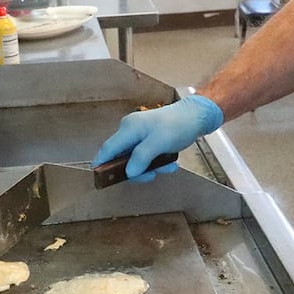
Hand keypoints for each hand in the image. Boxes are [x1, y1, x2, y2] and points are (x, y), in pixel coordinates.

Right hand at [92, 95, 223, 181]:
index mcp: (129, 129)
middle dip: (137, 170)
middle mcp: (130, 130)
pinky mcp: (149, 138)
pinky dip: (156, 161)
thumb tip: (129, 172)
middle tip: (151, 176)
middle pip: (122, 157)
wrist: (196, 116)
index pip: (108, 149)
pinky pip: (146, 155)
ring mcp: (139, 134)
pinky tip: (169, 162)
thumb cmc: (178, 125)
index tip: (98, 178)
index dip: (101, 164)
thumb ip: (141, 157)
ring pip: (136, 158)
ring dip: (151, 167)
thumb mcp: (159, 143)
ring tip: (167, 166)